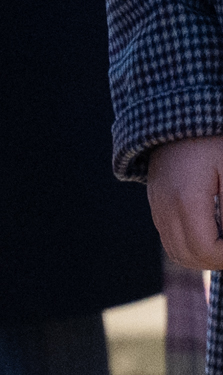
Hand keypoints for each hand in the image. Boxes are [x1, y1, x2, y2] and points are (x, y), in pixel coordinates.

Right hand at [146, 135, 222, 270]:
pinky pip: (170, 237)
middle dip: (217, 259)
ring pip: (177, 251)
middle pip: (188, 257)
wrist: (179, 115)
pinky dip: (190, 244)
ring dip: (203, 255)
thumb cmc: (213, 138)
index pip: (206, 250)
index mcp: (185, 199)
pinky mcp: (156, 202)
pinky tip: (212, 231)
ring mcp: (157, 205)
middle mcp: (164, 207)